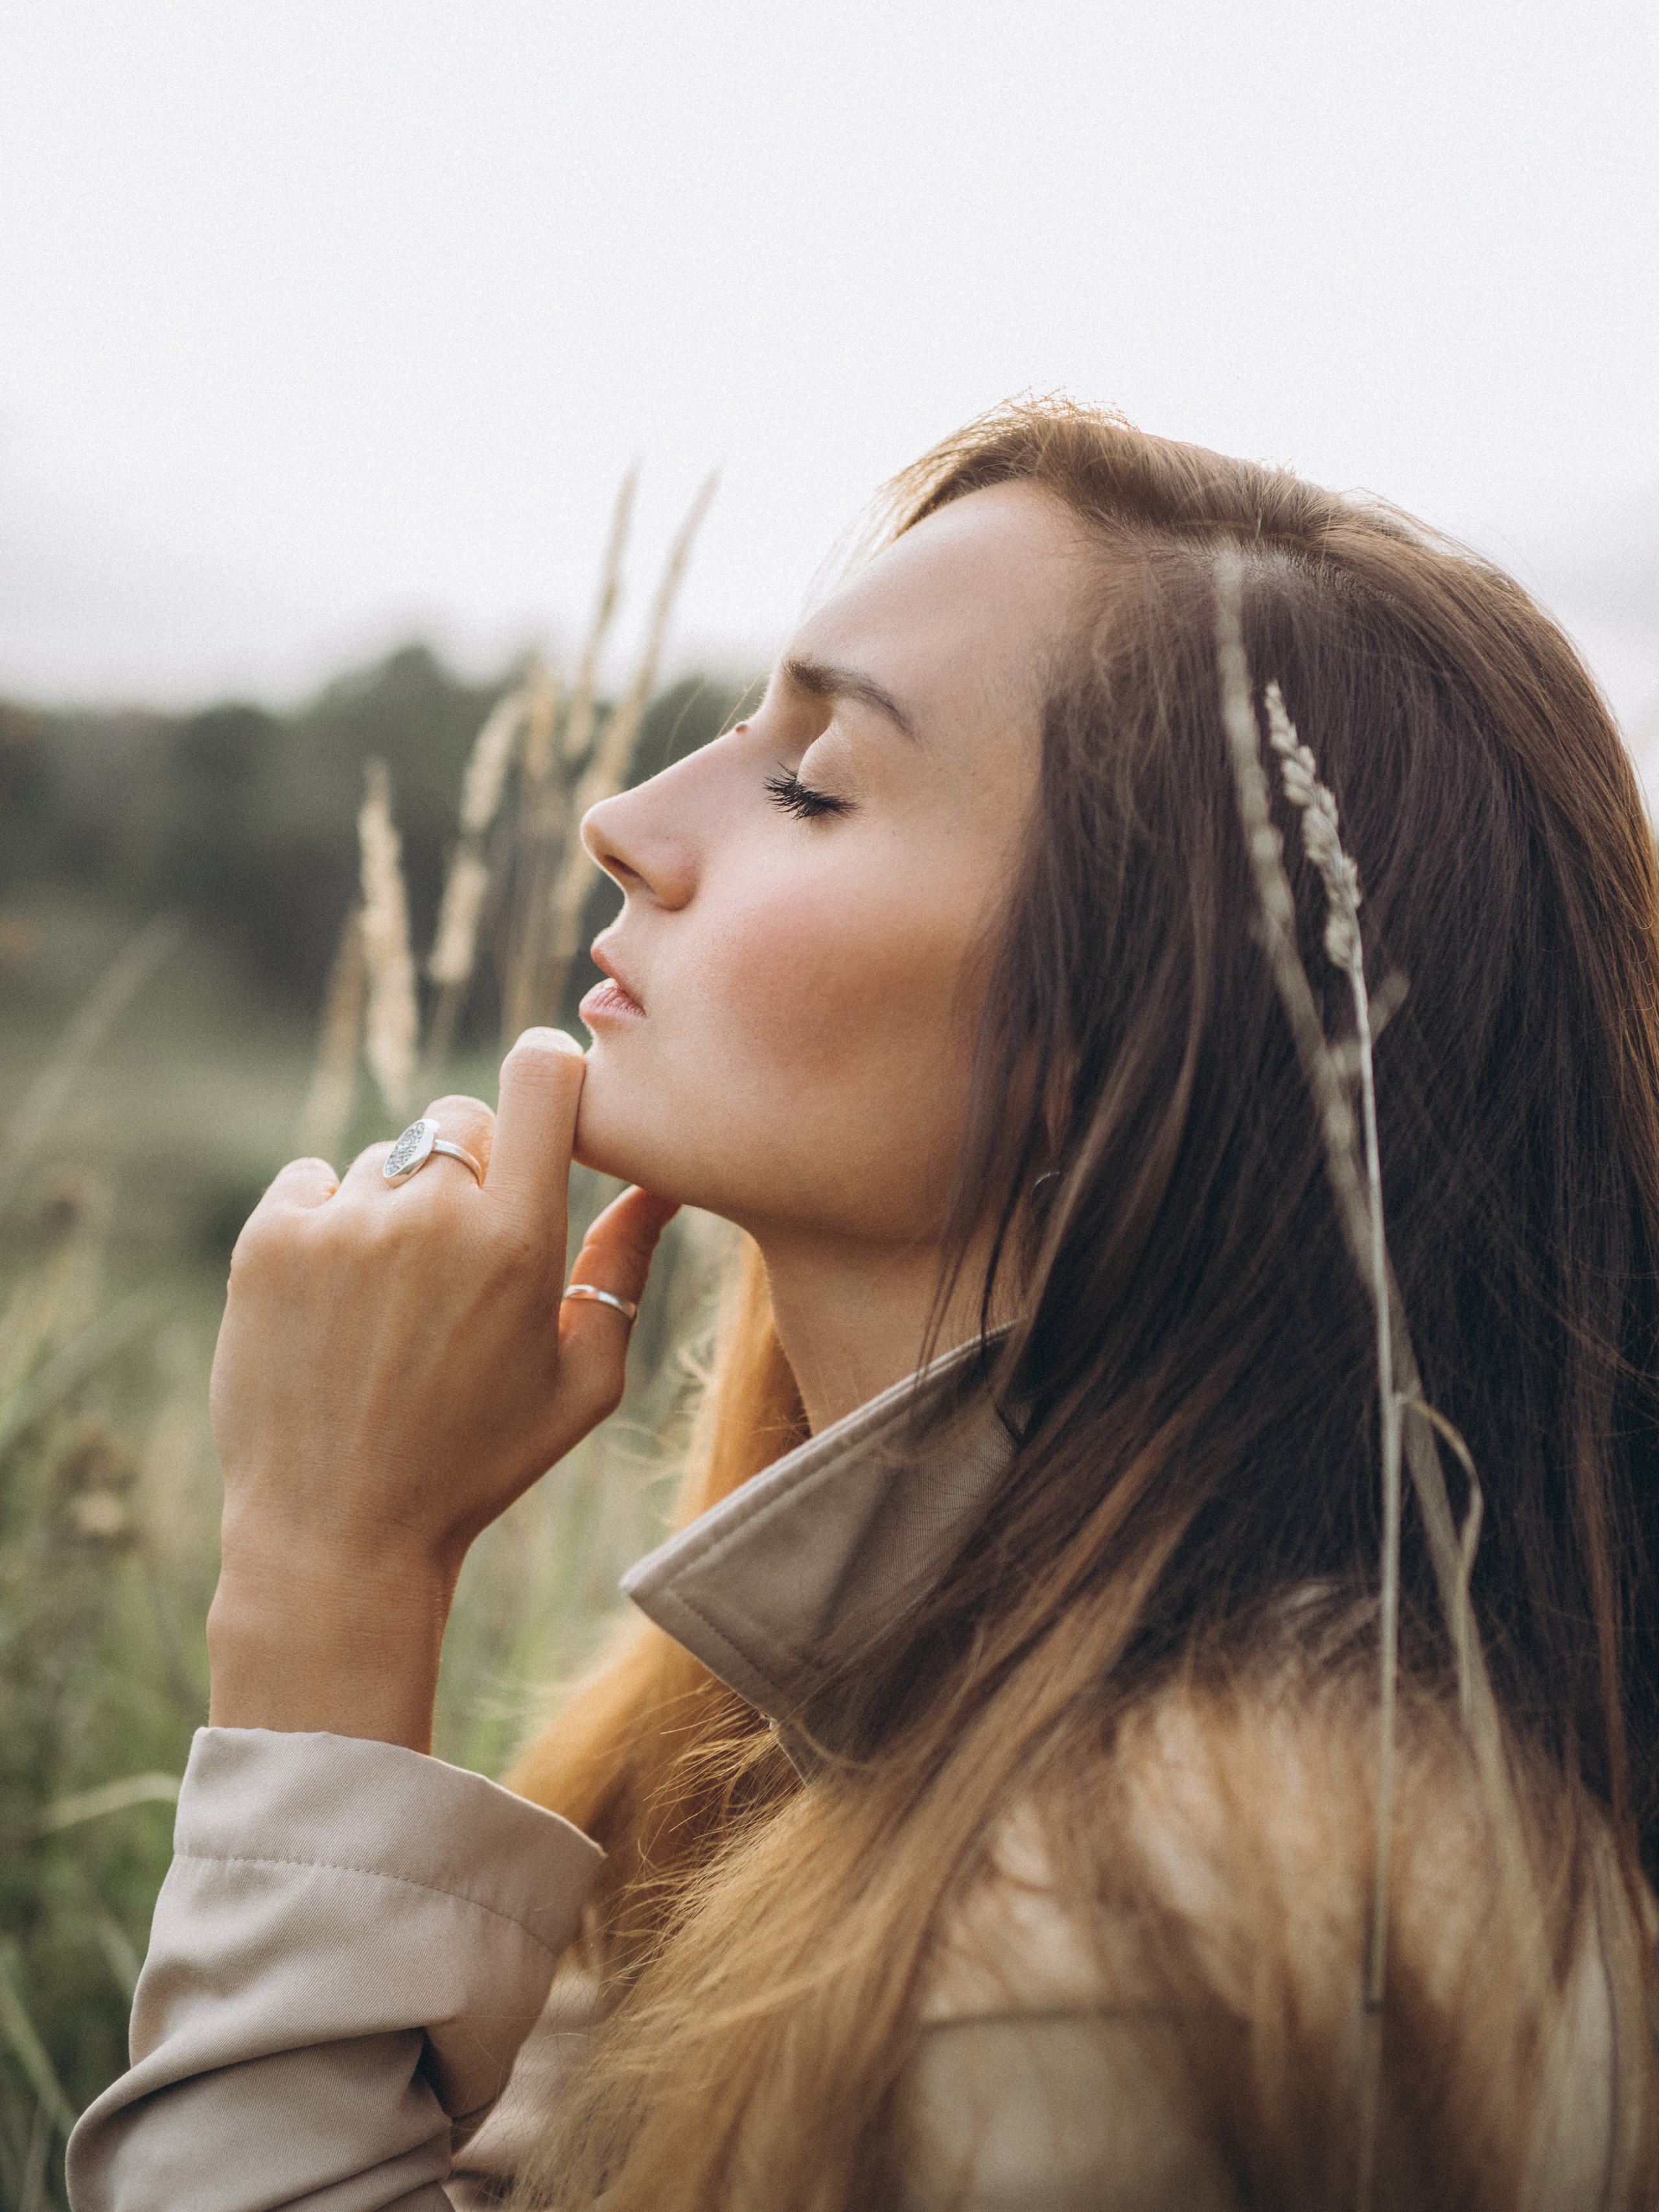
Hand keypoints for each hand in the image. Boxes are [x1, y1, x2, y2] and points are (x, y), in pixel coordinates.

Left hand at [206, 1027, 677, 1749]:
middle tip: (464, 1256)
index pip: (541, 1074)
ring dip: (397, 1207)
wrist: (336, 1535)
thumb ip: (624, 1268)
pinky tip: (337, 1301)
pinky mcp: (267, 1240)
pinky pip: (311, 1180)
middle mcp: (429, 1215)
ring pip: (386, 1159)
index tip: (549, 1109)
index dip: (550, 1075)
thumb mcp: (583, 1382)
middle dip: (474, 1163)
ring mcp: (341, 1224)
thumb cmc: (479, 1463)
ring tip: (392, 1307)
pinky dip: (326, 1221)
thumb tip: (661, 1179)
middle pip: (462, 1116)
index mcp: (517, 1242)